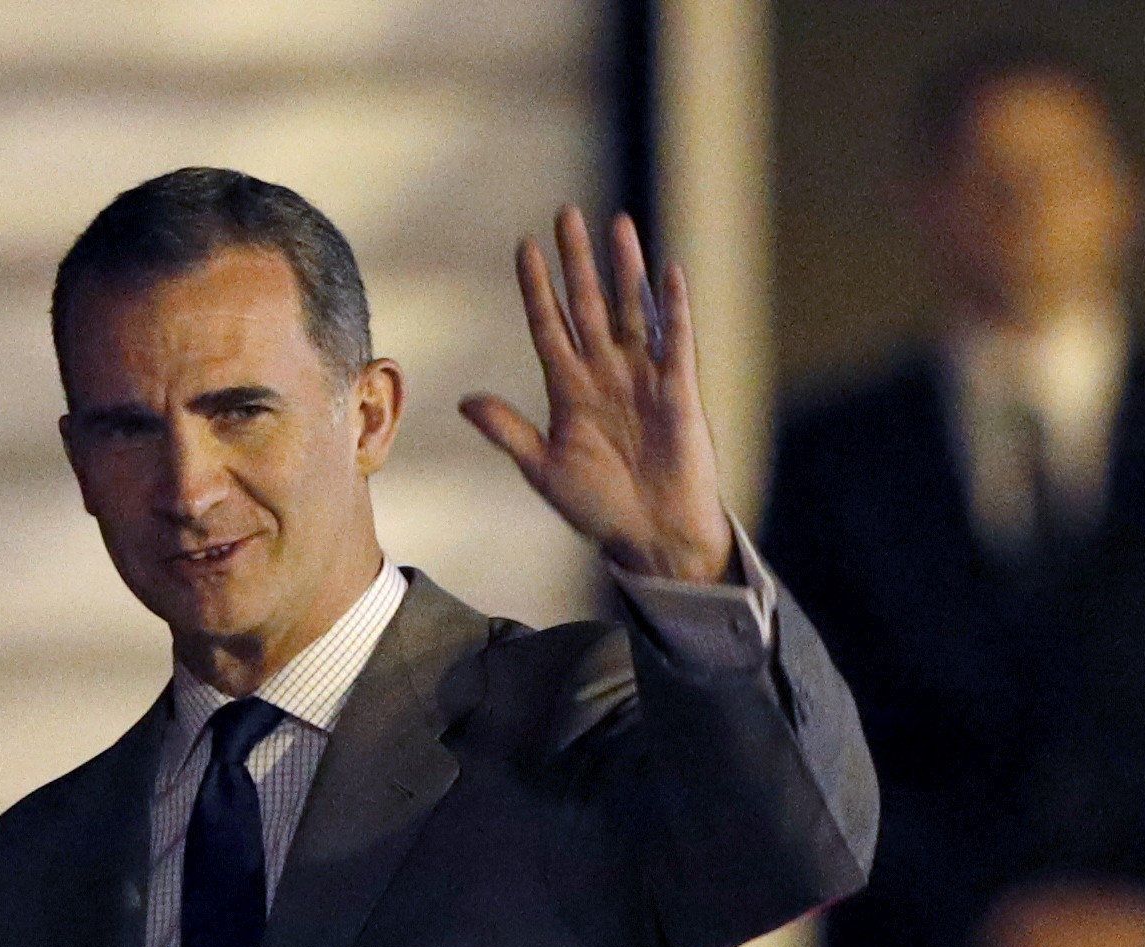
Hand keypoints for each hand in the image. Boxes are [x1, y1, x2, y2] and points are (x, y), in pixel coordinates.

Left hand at [462, 207, 735, 584]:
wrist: (651, 534)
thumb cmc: (599, 505)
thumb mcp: (543, 468)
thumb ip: (508, 432)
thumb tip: (466, 402)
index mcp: (569, 390)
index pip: (549, 325)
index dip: (537, 289)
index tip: (523, 248)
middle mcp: (605, 373)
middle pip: (587, 304)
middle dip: (576, 261)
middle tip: (565, 214)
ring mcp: (643, 377)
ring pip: (630, 309)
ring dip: (623, 268)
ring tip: (616, 223)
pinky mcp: (678, 390)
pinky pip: (675, 339)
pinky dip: (671, 307)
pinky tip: (667, 271)